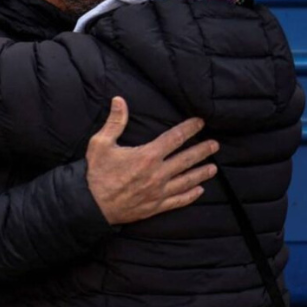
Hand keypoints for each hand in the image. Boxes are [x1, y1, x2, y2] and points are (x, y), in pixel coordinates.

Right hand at [84, 97, 219, 225]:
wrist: (92, 205)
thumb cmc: (96, 173)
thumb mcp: (100, 143)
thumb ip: (114, 122)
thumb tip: (119, 100)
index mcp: (147, 156)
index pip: (174, 138)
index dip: (189, 129)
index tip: (200, 123)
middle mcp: (158, 174)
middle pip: (187, 160)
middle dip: (203, 151)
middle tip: (215, 145)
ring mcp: (159, 191)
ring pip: (187, 181)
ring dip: (202, 173)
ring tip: (213, 168)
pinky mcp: (156, 206)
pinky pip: (179, 200)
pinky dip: (191, 195)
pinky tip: (199, 191)